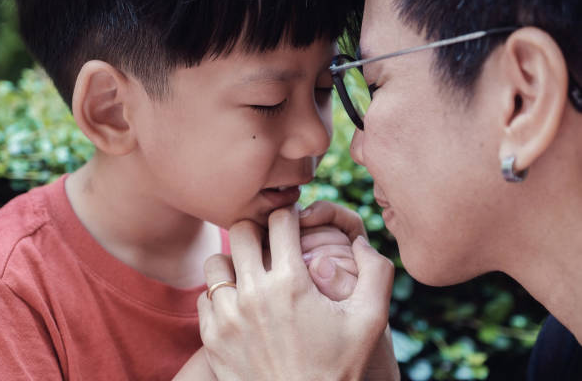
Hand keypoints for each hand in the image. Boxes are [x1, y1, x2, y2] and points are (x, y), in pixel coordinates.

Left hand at [197, 206, 393, 380]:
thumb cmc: (340, 367)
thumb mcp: (371, 320)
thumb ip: (376, 273)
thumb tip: (361, 241)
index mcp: (291, 282)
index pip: (280, 220)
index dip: (290, 216)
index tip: (294, 225)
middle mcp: (254, 294)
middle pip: (243, 229)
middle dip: (259, 229)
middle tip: (271, 243)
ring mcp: (228, 316)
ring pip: (217, 261)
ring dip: (235, 260)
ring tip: (252, 274)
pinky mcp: (212, 338)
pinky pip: (205, 296)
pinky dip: (220, 294)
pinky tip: (241, 304)